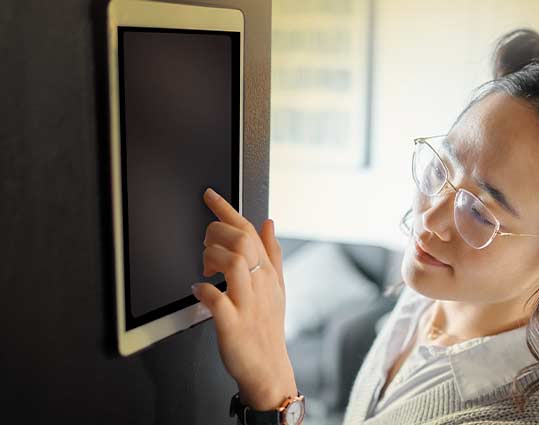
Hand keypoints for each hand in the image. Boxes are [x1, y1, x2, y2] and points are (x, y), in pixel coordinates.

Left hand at [191, 187, 296, 409]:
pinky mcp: (234, 325)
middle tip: (205, 245)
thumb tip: (268, 221)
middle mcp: (260, 284)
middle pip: (243, 241)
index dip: (227, 209)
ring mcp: (248, 304)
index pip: (250, 230)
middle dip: (217, 234)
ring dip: (212, 258)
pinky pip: (218, 300)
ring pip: (234, 263)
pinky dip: (204, 291)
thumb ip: (272, 252)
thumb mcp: (276, 286)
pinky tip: (197, 290)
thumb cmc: (267, 327)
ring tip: (204, 268)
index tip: (209, 195)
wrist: (269, 367)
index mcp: (268, 272)